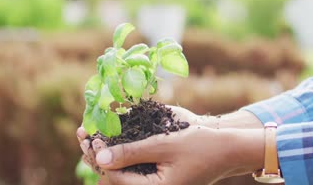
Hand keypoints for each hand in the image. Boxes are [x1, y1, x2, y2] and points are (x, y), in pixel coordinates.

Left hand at [77, 105, 198, 175]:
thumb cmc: (200, 145)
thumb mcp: (164, 144)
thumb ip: (132, 152)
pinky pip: (135, 170)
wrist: (227, 150)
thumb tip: (100, 158)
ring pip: (124, 173)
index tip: (89, 135)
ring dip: (109, 154)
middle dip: (99, 156)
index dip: (99, 156)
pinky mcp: (160, 178)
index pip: (115, 177)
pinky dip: (124, 155)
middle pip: (116, 178)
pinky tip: (116, 140)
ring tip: (95, 135)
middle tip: (85, 133)